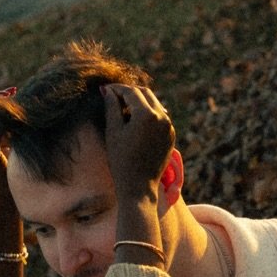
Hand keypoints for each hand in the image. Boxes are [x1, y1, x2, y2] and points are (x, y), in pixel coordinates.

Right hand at [102, 80, 173, 201]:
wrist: (138, 187)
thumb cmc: (121, 160)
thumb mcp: (113, 131)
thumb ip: (111, 107)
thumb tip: (108, 90)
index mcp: (147, 114)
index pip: (131, 92)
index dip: (116, 88)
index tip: (105, 89)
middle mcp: (162, 117)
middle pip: (145, 93)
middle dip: (129, 92)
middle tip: (114, 95)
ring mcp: (169, 126)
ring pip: (154, 104)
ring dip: (139, 102)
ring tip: (123, 107)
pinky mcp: (171, 135)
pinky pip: (160, 117)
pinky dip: (148, 114)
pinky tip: (136, 121)